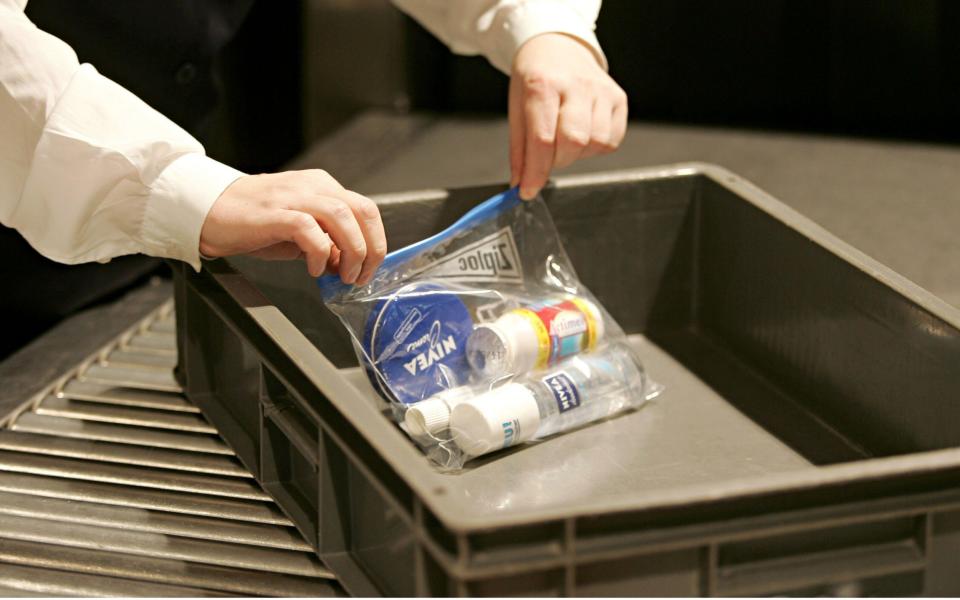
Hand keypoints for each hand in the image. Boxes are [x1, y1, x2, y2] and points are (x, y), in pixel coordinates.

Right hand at [199, 169, 386, 283]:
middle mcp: (312, 186)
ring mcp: (293, 197)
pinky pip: (309, 229)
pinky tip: (314, 269)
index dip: (375, 242)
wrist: (208, 210)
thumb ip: (325, 241)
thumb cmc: (251, 221)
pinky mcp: (275, 212)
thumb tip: (345, 263)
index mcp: (322, 187)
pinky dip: (319, 252)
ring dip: (351, 251)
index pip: (366, 210)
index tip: (369, 269)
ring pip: (342, 216)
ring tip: (342, 274)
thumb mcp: (298, 231)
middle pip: (362, 211)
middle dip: (370, 249)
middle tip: (360, 276)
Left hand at [509, 33, 627, 198]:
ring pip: (596, 144)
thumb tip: (521, 184)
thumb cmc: (535, 78)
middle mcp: (576, 85)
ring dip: (577, 154)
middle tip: (547, 153)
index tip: (528, 190)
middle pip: (573, 142)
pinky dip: (595, 147)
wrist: (558, 47)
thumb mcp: (516, 108)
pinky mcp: (619, 98)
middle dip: (557, 160)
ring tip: (565, 138)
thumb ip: (519, 149)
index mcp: (543, 84)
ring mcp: (602, 90)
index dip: (535, 172)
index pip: (542, 139)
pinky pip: (611, 140)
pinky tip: (583, 134)